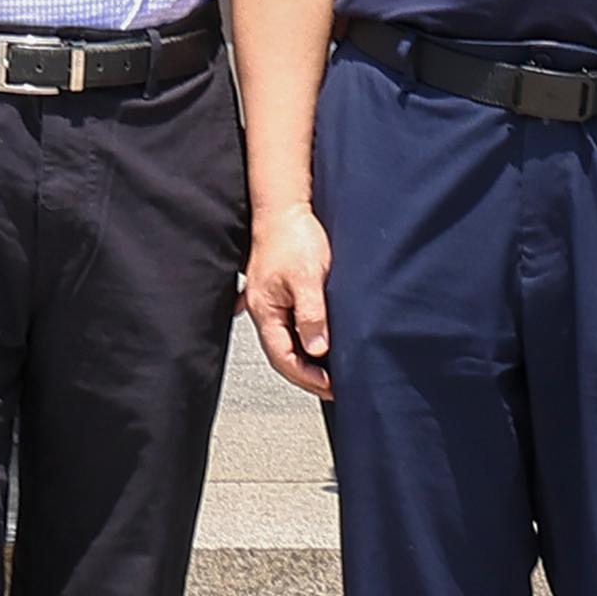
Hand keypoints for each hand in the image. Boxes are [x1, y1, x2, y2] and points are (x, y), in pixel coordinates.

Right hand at [241, 200, 336, 397]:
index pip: (283, 358)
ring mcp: (269, 302)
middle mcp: (263, 311)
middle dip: (306, 374)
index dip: (307, 378)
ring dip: (306, 358)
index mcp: (266, 311)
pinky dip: (302, 339)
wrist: (284, 208)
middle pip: (282, 354)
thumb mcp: (308, 276)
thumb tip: (317, 349)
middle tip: (333, 386)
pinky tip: (313, 344)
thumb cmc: (293, 236)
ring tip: (328, 369)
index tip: (331, 388)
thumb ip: (311, 314)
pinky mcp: (278, 293)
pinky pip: (289, 325)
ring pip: (286, 340)